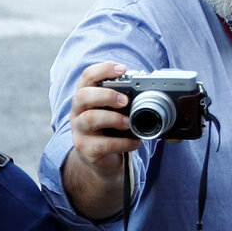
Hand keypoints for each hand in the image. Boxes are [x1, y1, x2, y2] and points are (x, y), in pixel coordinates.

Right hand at [67, 62, 142, 184]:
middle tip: (125, 100)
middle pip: (83, 96)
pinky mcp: (86, 149)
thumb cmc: (112, 131)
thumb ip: (126, 101)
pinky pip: (103, 144)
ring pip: (90, 119)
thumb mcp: (116, 112)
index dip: (103, 70)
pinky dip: (123, 142)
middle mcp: (78, 112)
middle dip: (106, 95)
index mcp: (87, 98)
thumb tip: (153, 94)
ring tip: (129, 123)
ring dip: (114, 118)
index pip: (87, 77)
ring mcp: (80, 131)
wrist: (103, 160)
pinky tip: (134, 142)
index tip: (122, 69)